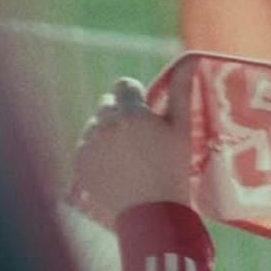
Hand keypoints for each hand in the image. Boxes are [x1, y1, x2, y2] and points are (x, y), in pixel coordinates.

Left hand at [72, 76, 191, 217]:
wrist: (153, 213)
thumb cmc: (174, 168)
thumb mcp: (182, 129)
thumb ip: (181, 90)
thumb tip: (190, 58)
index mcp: (132, 113)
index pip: (124, 85)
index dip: (136, 98)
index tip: (146, 115)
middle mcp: (106, 124)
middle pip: (108, 104)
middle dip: (121, 115)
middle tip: (139, 139)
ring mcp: (90, 144)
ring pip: (95, 124)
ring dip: (107, 132)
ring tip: (128, 156)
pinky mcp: (80, 161)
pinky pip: (86, 145)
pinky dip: (97, 151)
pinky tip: (116, 167)